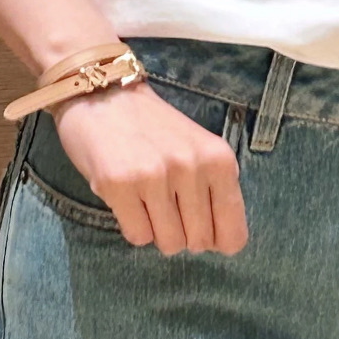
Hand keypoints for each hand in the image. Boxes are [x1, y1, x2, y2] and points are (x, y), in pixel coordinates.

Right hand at [53, 79, 248, 255]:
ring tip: (146, 195)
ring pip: (169, 243)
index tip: (202, 226)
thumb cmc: (155, 127)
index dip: (217, 239)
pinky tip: (128, 194)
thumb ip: (215, 191)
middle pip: (199, 243)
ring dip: (157, 229)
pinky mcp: (119, 184)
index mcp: (218, 158)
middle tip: (167, 201)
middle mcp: (191, 166)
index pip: (233, 235)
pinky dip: (133, 224)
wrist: (104, 93)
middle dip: (183, 232)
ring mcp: (155, 176)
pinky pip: (138, 236)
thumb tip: (223, 245)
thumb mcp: (198, 149)